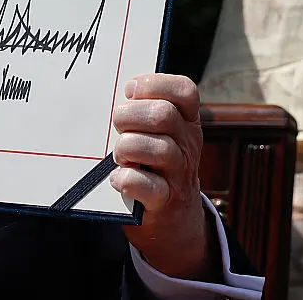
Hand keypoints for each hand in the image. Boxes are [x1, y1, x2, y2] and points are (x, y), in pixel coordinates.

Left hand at [112, 74, 218, 281]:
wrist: (173, 218)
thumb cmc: (156, 166)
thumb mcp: (162, 135)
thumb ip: (145, 112)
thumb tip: (114, 93)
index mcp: (187, 121)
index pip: (185, 91)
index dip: (155, 84)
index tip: (131, 90)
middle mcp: (188, 144)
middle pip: (164, 115)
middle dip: (130, 116)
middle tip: (117, 126)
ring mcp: (179, 173)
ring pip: (158, 149)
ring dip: (127, 148)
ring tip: (119, 156)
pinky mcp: (165, 201)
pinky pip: (148, 186)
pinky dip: (127, 180)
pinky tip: (118, 178)